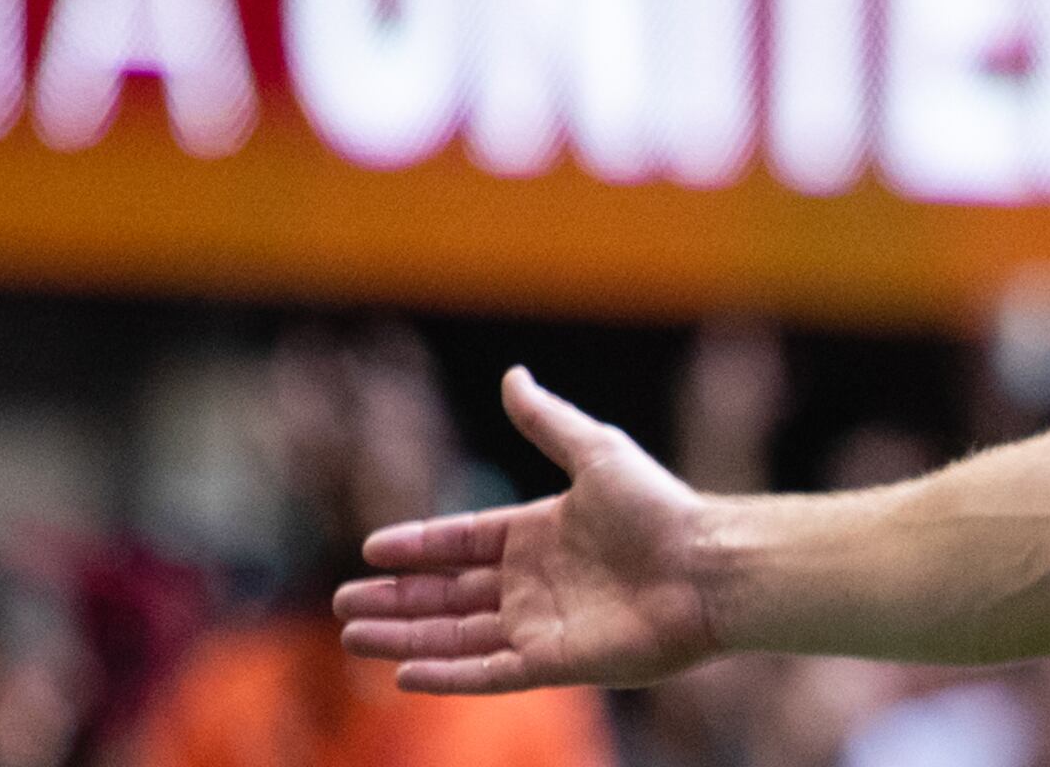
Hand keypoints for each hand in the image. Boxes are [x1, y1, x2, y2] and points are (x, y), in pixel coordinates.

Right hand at [334, 367, 722, 690]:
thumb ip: (547, 421)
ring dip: (405, 636)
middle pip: (448, 594)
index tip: (372, 548)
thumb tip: (514, 374)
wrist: (705, 567)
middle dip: (396, 598)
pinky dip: (447, 675)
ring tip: (353, 637)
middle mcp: (533, 583)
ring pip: (456, 635)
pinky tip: (404, 673)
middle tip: (344, 602)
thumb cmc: (659, 507)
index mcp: (538, 533)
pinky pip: (488, 673)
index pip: (462, 542)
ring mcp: (540, 625)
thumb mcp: (595, 451)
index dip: (418, 547)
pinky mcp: (553, 663)